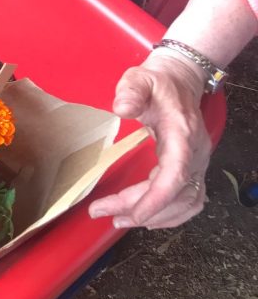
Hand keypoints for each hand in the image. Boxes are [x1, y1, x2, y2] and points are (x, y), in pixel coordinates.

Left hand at [88, 51, 211, 228]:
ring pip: (185, 202)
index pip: (175, 175)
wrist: (180, 81)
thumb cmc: (157, 82)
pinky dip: (171, 214)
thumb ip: (131, 91)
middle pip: (174, 194)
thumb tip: (122, 108)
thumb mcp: (139, 79)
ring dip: (155, 216)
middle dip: (139, 208)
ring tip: (118, 220)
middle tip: (102, 212)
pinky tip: (148, 218)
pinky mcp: (192, 168)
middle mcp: (195, 153)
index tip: (130, 213)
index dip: (155, 199)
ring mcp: (197, 163)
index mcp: (182, 135)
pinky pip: (190, 200)